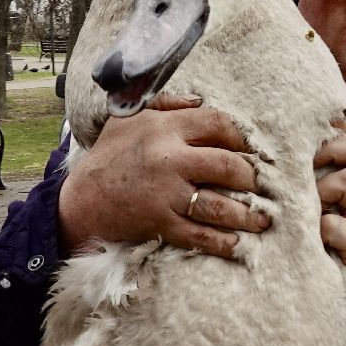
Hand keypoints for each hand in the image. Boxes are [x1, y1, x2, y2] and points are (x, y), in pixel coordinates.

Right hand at [58, 94, 269, 258]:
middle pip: (226, 165)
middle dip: (252, 177)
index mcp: (164, 129)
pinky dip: (222, 242)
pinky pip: (199, 234)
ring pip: (217, 204)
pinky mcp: (160, 223)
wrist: (80, 201)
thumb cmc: (109, 156)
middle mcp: (168, 159)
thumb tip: (200, 100)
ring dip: (246, 215)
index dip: (242, 136)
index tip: (256, 149)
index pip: (217, 123)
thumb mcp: (129, 119)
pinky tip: (239, 245)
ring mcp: (165, 193)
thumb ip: (165, 104)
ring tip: (263, 220)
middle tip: (265, 186)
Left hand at [314, 121, 345, 284]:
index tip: (312, 130)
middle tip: (307, 162)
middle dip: (331, 148)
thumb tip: (309, 141)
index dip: (337, 129)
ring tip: (311, 205)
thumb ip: (336, 174)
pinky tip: (312, 234)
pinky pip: (333, 224)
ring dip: (322, 188)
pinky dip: (319, 227)